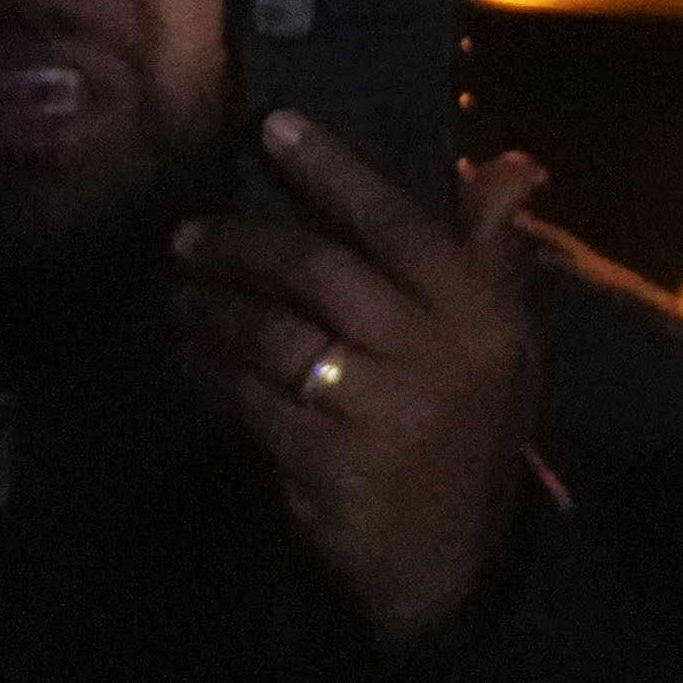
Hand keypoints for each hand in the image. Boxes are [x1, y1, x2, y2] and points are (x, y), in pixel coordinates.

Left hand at [167, 113, 547, 656]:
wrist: (450, 556)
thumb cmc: (467, 432)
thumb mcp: (498, 342)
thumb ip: (488, 253)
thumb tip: (507, 162)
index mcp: (481, 311)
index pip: (402, 220)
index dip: (334, 169)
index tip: (274, 125)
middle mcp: (437, 350)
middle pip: (322, 268)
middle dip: (245, 242)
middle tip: (188, 232)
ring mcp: (380, 406)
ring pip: (275, 331)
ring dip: (212, 306)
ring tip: (175, 294)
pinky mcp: (325, 456)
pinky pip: (247, 394)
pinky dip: (207, 370)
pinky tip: (182, 356)